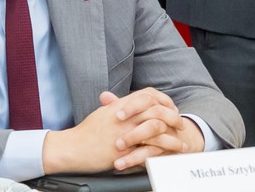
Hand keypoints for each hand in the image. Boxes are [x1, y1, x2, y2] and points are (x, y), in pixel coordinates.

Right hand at [41, 88, 196, 173]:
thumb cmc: (85, 132)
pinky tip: (168, 159)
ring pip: (157, 129)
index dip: (164, 101)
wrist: (71, 148)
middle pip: (157, 110)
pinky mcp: (124, 150)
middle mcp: (126, 116)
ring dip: (172, 139)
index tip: (172, 108)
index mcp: (121, 105)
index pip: (149, 95)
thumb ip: (116, 105)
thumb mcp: (102, 114)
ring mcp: (125, 132)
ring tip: (182, 145)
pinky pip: (147, 150)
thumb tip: (125, 102)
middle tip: (182, 125)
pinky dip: (161, 154)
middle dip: (173, 118)